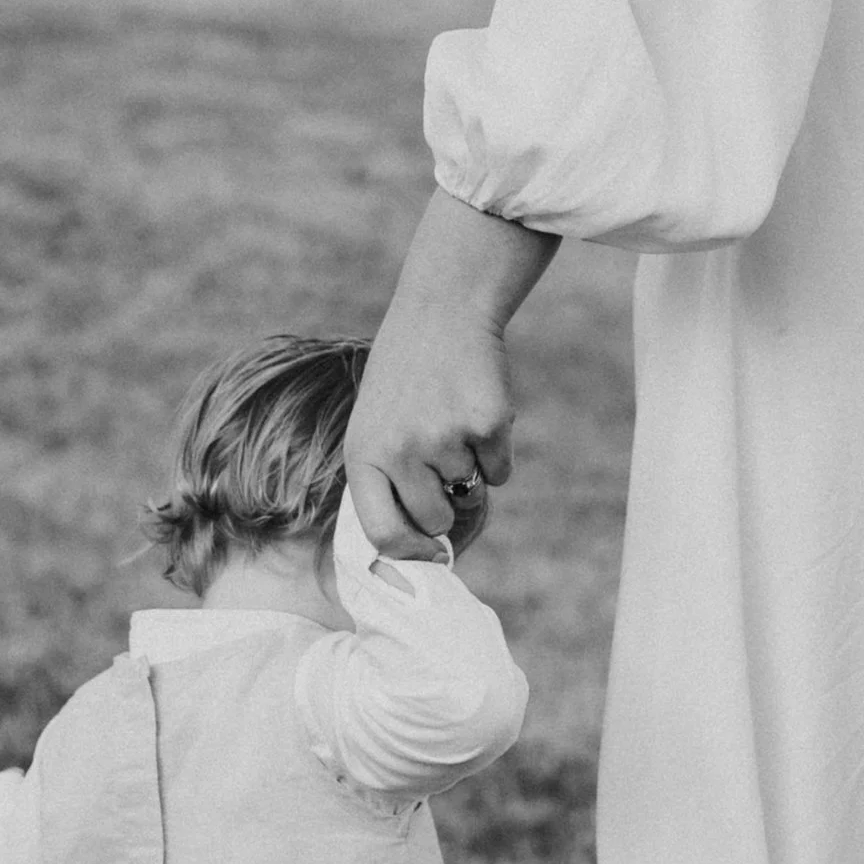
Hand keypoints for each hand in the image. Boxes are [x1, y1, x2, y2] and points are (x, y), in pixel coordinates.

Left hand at [344, 192, 556, 555]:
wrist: (442, 311)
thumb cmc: (406, 378)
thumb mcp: (375, 426)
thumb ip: (388, 482)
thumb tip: (423, 548)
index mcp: (362, 455)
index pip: (383, 533)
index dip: (410, 552)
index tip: (428, 552)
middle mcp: (399, 452)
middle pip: (435, 521)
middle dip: (447, 504)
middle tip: (444, 460)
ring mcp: (444, 439)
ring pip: (472, 491)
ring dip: (471, 465)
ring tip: (452, 415)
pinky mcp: (487, 426)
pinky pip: (501, 470)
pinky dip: (497, 450)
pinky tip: (477, 408)